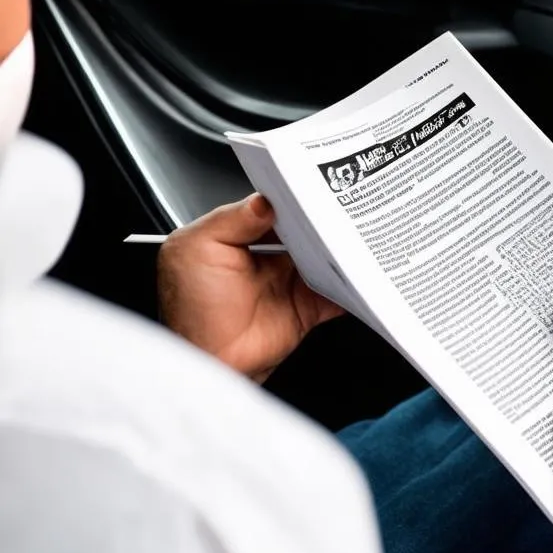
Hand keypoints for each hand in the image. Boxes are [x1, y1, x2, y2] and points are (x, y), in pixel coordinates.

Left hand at [158, 194, 344, 382]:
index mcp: (236, 235)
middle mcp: (264, 257)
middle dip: (320, 220)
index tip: (309, 188)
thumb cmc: (190, 312)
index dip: (290, 197)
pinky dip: (353, 284)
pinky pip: (338, 291)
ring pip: (324, 255)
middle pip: (303, 229)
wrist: (211, 364)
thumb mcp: (198, 249)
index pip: (271, 207)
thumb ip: (233, 218)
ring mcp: (288, 281)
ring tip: (354, 235)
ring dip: (339, 248)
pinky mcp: (306, 307)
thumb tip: (266, 199)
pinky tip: (362, 272)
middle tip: (338, 210)